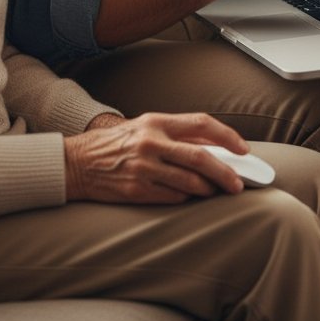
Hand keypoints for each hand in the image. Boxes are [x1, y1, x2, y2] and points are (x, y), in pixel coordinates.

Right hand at [64, 112, 249, 203]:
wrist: (77, 163)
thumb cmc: (114, 144)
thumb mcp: (145, 127)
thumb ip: (176, 134)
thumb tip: (214, 144)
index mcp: (156, 122)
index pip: (202, 124)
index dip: (227, 137)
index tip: (243, 150)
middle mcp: (151, 143)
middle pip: (201, 158)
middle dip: (226, 173)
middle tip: (238, 184)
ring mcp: (144, 168)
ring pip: (190, 183)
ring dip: (208, 190)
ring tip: (214, 191)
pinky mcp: (137, 190)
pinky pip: (173, 198)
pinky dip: (185, 198)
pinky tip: (187, 196)